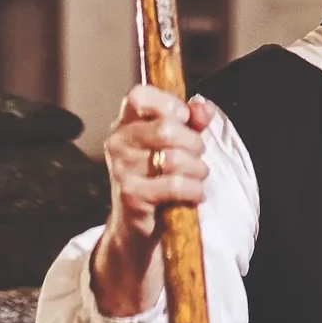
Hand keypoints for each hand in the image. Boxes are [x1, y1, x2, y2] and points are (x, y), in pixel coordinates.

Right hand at [90, 85, 215, 316]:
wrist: (136, 227)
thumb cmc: (157, 178)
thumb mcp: (175, 144)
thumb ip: (191, 121)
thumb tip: (203, 109)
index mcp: (125, 123)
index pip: (139, 95)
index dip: (169, 103)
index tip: (184, 119)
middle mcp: (118, 142)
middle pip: (166, 128)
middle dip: (194, 144)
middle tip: (198, 156)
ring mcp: (121, 169)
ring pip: (175, 158)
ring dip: (198, 170)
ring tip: (196, 177)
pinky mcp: (131, 195)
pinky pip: (175, 185)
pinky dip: (194, 190)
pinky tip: (194, 194)